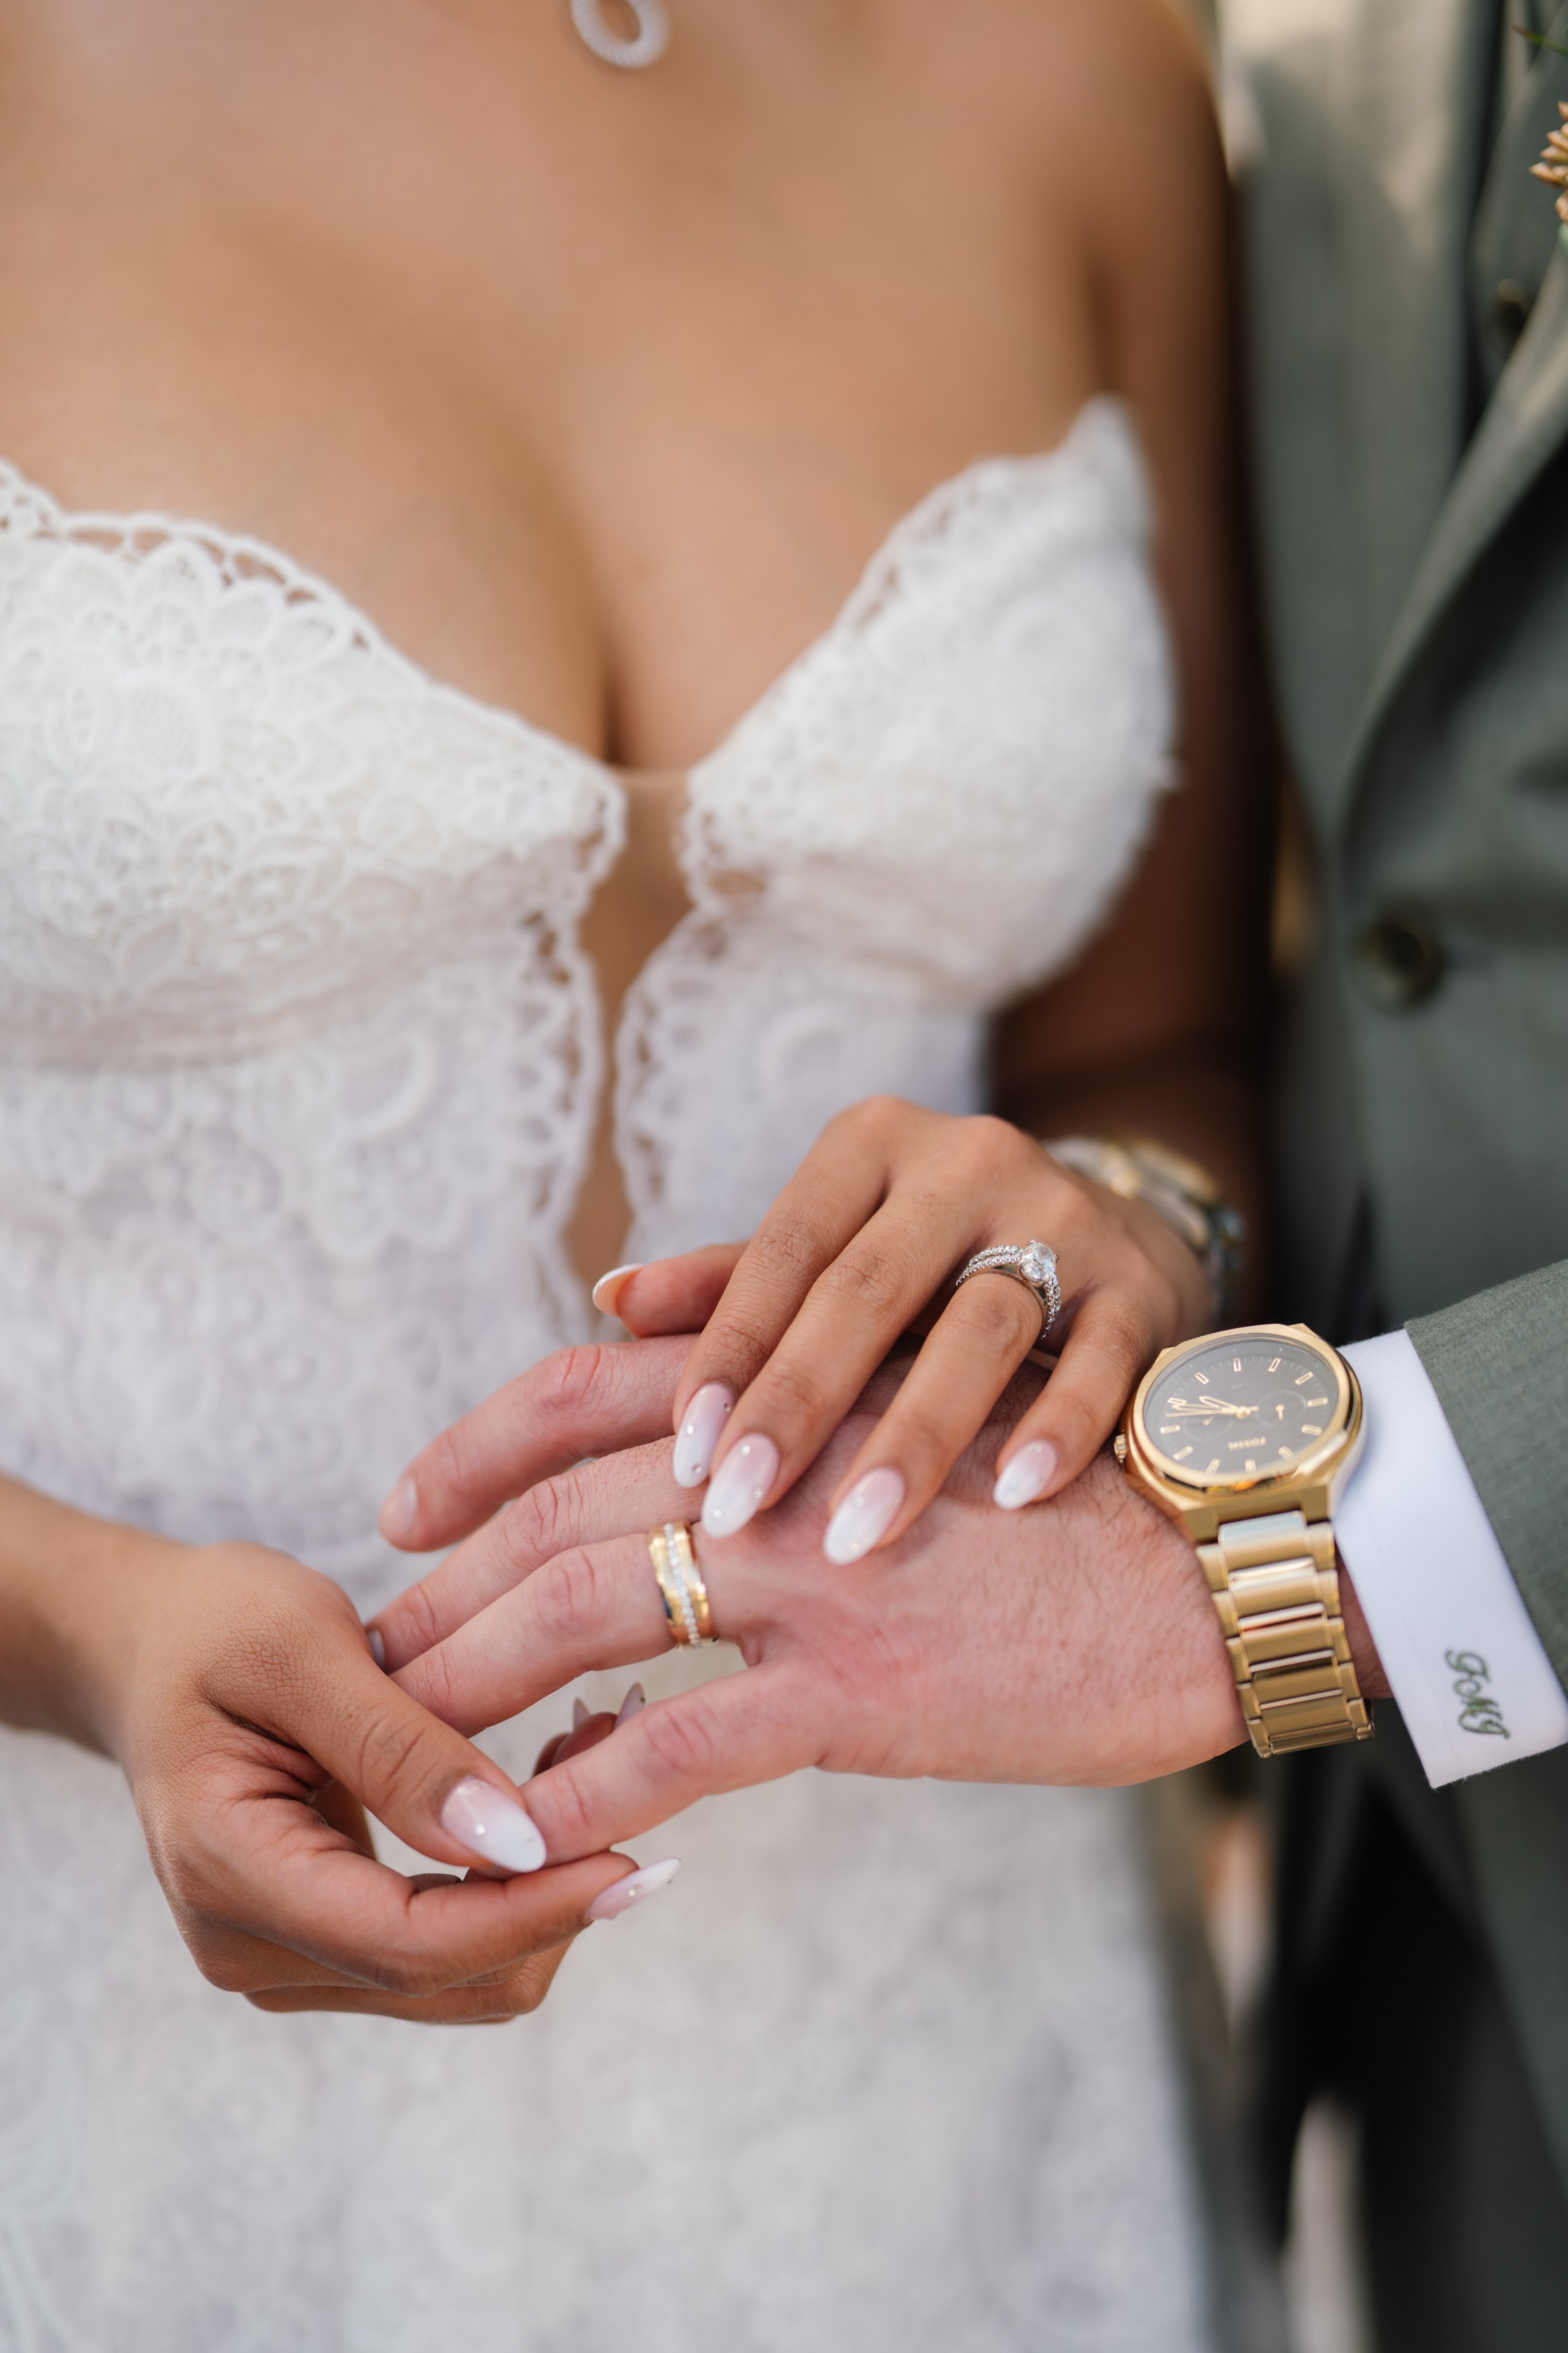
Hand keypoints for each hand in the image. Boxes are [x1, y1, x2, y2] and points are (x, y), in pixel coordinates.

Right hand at [49, 1516, 660, 2020]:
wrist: (147, 1645)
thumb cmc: (211, 1625)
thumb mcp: (298, 1647)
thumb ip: (399, 1746)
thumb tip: (513, 1841)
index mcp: (231, 1877)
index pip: (413, 1945)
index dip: (537, 1910)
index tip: (640, 1854)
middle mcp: (254, 1948)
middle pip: (456, 1978)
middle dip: (559, 1890)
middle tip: (628, 1746)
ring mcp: (290, 1957)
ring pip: (468, 1975)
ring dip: (549, 1884)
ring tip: (595, 1746)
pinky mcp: (329, 1938)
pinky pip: (450, 1943)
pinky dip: (514, 1879)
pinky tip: (547, 1785)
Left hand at [372, 1344, 1249, 1856]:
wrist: (1213, 1569)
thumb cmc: (1072, 1503)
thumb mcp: (929, 1428)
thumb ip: (803, 1430)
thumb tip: (686, 1480)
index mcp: (797, 1392)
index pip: (590, 1392)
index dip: (480, 1446)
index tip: (402, 1508)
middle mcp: (787, 1461)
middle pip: (560, 1506)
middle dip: (446, 1581)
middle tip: (366, 1650)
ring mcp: (817, 1573)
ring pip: (590, 1608)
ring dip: (476, 1676)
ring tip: (404, 1743)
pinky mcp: (863, 1687)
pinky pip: (684, 1741)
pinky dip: (593, 1784)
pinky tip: (530, 1826)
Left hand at [595, 1097, 1209, 1564]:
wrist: (1127, 1260)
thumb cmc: (941, 1281)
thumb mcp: (842, 1260)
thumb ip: (739, 1282)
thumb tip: (611, 1298)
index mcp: (871, 1149)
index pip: (784, 1248)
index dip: (729, 1351)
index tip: (683, 1459)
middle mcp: (967, 1162)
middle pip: (866, 1287)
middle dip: (796, 1405)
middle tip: (734, 1513)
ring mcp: (1066, 1218)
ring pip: (981, 1325)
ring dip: (914, 1436)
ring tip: (853, 1536)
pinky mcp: (1144, 1286)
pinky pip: (1099, 1358)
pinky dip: (1057, 1427)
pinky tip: (1013, 1499)